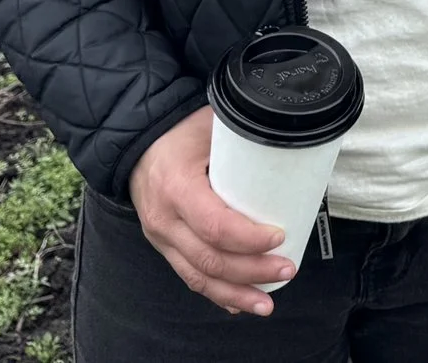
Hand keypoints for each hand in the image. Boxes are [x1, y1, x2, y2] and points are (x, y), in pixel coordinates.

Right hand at [127, 108, 297, 313]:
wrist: (137, 144)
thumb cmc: (180, 131)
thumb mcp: (211, 123)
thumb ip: (246, 131)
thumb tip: (290, 133)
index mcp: (176, 186)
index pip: (214, 225)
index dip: (249, 238)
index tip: (280, 236)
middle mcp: (164, 219)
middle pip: (210, 259)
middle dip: (252, 271)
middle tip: (287, 269)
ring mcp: (161, 237)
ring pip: (198, 276)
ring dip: (235, 294)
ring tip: (267, 303)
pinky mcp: (164, 247)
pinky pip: (189, 276)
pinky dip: (216, 293)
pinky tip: (238, 303)